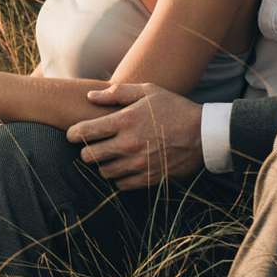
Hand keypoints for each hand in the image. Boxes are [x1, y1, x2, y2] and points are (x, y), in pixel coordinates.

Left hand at [66, 82, 203, 190]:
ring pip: (103, 171)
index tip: (73, 134)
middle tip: (92, 146)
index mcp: (125, 121)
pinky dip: (118, 177)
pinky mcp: (148, 178)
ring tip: (110, 156)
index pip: (84, 132)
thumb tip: (90, 97)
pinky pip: (120, 184)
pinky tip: (124, 167)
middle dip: (86, 151)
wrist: (203, 134)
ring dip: (103, 164)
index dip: (73, 134)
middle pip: (88, 156)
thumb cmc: (174, 108)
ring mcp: (138, 164)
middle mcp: (128, 144)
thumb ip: (117, 93)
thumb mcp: (147, 91)